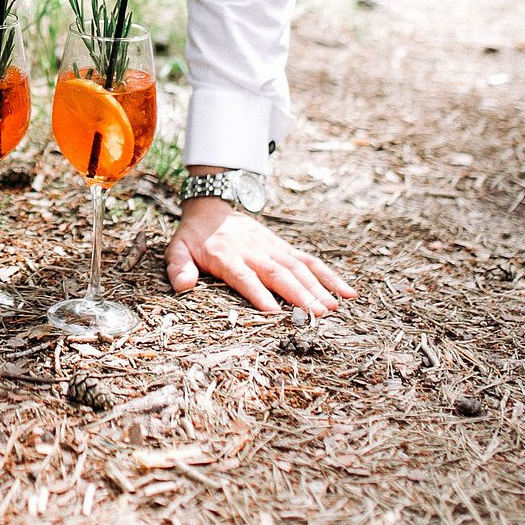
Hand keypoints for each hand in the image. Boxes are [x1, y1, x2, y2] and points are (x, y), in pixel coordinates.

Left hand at [165, 196, 356, 316]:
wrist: (212, 208)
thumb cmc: (194, 238)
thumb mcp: (177, 249)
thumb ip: (178, 266)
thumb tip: (183, 286)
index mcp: (226, 256)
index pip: (244, 276)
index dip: (257, 293)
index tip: (274, 312)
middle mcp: (253, 251)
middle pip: (278, 274)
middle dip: (298, 295)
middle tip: (316, 316)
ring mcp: (272, 249)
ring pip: (298, 268)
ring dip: (317, 288)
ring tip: (333, 308)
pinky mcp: (285, 248)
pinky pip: (310, 261)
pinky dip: (329, 276)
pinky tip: (348, 292)